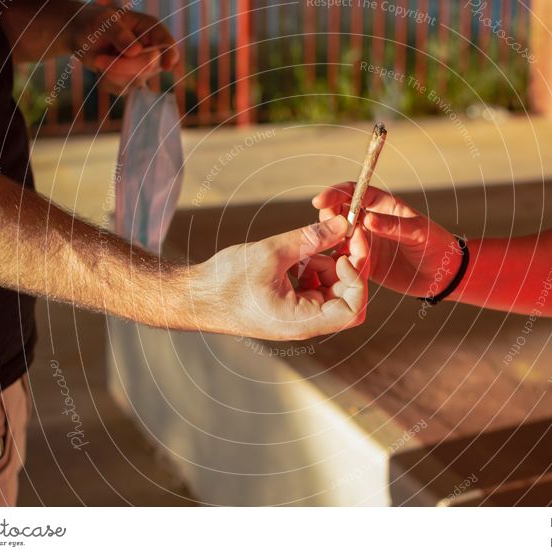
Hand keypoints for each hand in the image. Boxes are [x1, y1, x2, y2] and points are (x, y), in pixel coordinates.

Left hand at [72, 4, 178, 93]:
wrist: (79, 36)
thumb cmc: (94, 22)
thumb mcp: (103, 21)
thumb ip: (119, 34)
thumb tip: (136, 51)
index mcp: (150, 30)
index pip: (167, 45)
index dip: (170, 56)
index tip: (166, 66)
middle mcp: (151, 50)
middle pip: (149, 66)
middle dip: (124, 66)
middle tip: (99, 59)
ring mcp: (142, 68)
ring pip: (135, 81)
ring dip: (112, 73)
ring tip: (99, 59)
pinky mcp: (131, 82)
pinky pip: (122, 90)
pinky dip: (107, 81)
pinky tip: (101, 68)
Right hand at [191, 215, 368, 340]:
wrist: (194, 297)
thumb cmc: (226, 281)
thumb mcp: (271, 253)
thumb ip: (311, 238)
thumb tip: (343, 224)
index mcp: (303, 321)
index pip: (352, 308)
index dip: (357, 278)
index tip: (346, 251)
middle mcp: (305, 323)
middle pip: (346, 296)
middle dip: (344, 264)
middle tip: (338, 234)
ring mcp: (298, 316)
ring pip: (331, 289)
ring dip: (325, 263)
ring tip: (303, 246)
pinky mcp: (290, 306)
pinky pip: (313, 287)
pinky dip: (310, 267)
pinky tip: (293, 255)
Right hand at [312, 182, 460, 297]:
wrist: (443, 275)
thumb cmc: (436, 245)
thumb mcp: (418, 232)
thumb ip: (393, 226)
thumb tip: (366, 219)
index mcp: (382, 206)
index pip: (353, 192)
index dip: (335, 194)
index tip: (320, 201)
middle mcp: (370, 222)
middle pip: (339, 213)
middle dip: (328, 218)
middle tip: (326, 229)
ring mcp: (365, 243)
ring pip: (338, 237)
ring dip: (331, 241)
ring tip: (333, 249)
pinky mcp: (364, 263)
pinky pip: (345, 260)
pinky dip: (337, 261)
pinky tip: (335, 266)